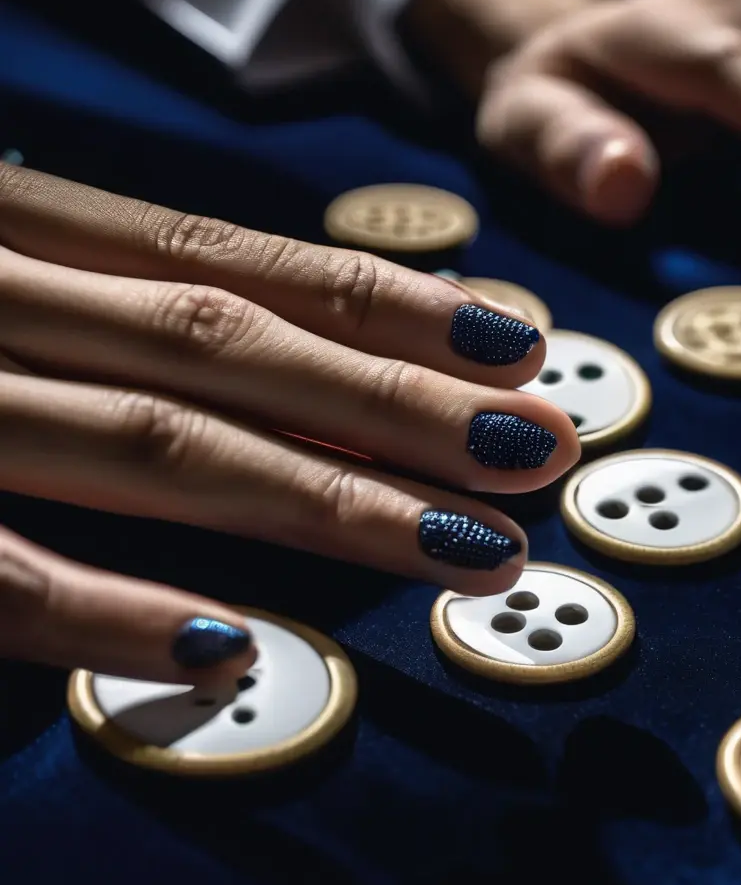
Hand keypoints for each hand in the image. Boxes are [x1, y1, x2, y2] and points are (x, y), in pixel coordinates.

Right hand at [0, 165, 578, 680]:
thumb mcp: (6, 278)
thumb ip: (111, 307)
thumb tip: (277, 351)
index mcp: (22, 238)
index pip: (230, 261)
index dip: (381, 306)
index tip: (511, 348)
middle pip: (230, 346)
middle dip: (400, 403)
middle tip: (542, 447)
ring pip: (160, 448)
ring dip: (332, 501)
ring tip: (475, 546)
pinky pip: (3, 576)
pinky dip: (114, 615)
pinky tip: (236, 646)